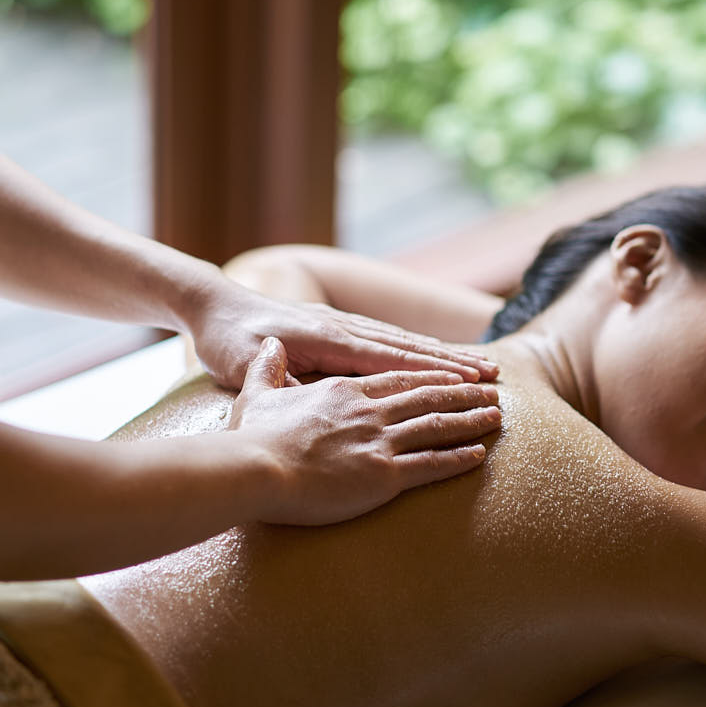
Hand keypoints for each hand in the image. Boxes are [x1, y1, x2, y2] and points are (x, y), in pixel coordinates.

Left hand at [186, 282, 498, 389]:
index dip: (428, 371)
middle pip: (405, 347)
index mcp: (323, 339)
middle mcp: (339, 327)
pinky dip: (416, 349)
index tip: (466, 381)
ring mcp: (339, 325)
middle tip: (493, 375)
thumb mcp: (244, 367)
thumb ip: (283, 384)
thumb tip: (310, 402)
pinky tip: (436, 357)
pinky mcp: (334, 327)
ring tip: (480, 365)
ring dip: (441, 354)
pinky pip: (384, 339)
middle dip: (451, 362)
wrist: (211, 304)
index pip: (386, 358)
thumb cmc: (225, 341)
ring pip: (400, 341)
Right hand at [231, 337, 501, 525]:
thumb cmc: (252, 438)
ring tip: (496, 417)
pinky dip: (459, 458)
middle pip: (427, 396)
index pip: (397, 377)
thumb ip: (267, 369)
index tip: (454, 373)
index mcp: (342, 390)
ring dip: (470, 420)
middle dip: (463, 393)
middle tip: (492, 390)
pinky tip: (480, 455)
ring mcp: (378, 441)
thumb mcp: (256, 394)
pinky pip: (431, 464)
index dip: (430, 375)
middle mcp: (368, 410)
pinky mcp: (383, 475)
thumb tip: (270, 347)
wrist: (254, 469)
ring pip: (437, 425)